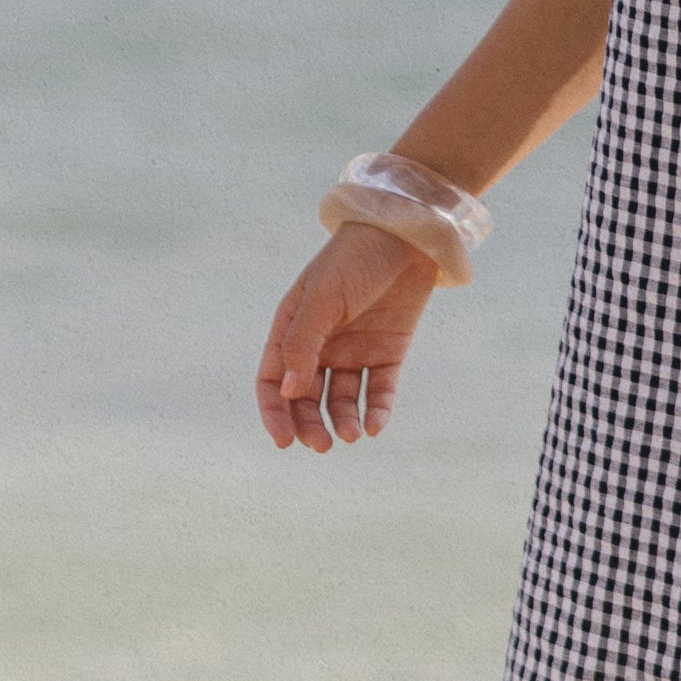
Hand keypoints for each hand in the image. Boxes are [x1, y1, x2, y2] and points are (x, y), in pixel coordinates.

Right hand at [257, 224, 437, 452]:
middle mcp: (321, 344)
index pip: (273, 380)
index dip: (275, 412)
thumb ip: (302, 344)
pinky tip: (375, 426)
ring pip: (342, 399)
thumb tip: (286, 391)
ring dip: (343, 420)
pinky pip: (379, 390)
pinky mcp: (388, 352)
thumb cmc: (355, 258)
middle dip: (310, 424)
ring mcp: (355, 349)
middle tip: (322, 445)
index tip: (285, 441)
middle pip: (306, 397)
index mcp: (293, 328)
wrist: (408, 235)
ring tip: (351, 435)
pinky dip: (376, 411)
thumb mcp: (323, 299)